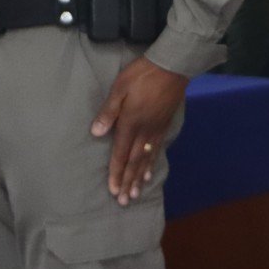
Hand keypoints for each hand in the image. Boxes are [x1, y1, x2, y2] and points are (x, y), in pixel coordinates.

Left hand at [90, 56, 187, 204]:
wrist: (172, 66)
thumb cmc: (142, 75)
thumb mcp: (120, 88)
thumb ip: (108, 111)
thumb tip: (95, 133)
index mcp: (130, 123)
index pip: (120, 154)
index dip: (116, 173)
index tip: (113, 190)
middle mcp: (144, 132)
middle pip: (133, 162)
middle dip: (127, 182)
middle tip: (124, 201)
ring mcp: (156, 130)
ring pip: (146, 160)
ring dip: (139, 178)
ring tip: (135, 194)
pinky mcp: (165, 126)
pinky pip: (157, 150)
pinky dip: (152, 164)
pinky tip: (149, 173)